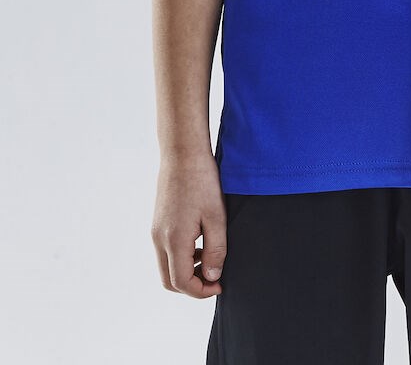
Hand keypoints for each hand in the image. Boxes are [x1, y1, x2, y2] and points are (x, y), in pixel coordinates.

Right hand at [151, 152, 226, 297]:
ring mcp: (156, 231)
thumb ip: (215, 250)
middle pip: (169, 281)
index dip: (201, 291)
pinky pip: (165, 252)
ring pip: (166, 267)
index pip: (181, 282)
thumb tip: (211, 277)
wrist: (182, 153)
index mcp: (173, 240)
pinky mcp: (158, 223)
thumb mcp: (216, 216)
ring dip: (186, 272)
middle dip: (192, 287)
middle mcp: (159, 239)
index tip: (220, 284)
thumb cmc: (202, 181)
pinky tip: (200, 243)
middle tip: (214, 278)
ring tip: (210, 258)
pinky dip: (181, 258)